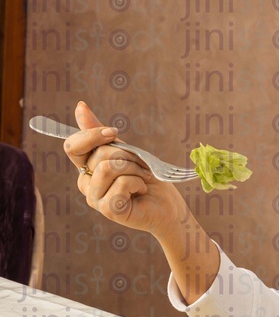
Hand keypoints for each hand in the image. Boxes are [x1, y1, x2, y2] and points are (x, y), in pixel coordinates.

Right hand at [64, 102, 188, 239]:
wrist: (168, 206)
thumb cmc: (148, 178)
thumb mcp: (126, 151)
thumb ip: (100, 134)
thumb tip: (80, 106)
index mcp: (86, 167)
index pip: (72, 146)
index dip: (91, 135)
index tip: (113, 133)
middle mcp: (85, 183)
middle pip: (99, 153)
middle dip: (128, 155)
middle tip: (142, 166)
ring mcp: (94, 198)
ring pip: (108, 167)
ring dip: (135, 169)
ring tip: (143, 179)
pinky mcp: (108, 210)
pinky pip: (122, 183)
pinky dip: (138, 183)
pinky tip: (142, 191)